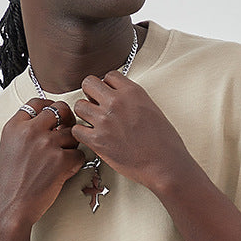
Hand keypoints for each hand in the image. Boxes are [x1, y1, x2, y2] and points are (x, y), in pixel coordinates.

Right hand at [0, 99, 84, 228]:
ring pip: (73, 133)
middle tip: (67, 131)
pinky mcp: (61, 160)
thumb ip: (23, 133)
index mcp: (14, 126)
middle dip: (67, 119)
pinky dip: (76, 164)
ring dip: (71, 145)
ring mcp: (46, 144)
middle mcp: (30, 131)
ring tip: (61, 160)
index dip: (50, 107)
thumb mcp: (7, 149)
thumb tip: (44, 124)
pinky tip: (65, 173)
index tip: (55, 115)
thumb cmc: (9, 184)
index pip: (37, 102)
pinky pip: (79, 154)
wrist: (10, 207)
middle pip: (60, 109)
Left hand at [73, 72, 189, 191]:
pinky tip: (91, 138)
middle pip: (88, 83)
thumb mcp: (152, 109)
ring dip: (85, 114)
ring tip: (94, 124)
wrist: (165, 165)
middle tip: (97, 106)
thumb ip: (133, 100)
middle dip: (90, 94)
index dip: (107, 86)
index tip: (110, 96)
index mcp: (132, 92)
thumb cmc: (164, 142)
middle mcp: (116, 102)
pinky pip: (76, 130)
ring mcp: (104, 121)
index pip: (109, 76)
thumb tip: (122, 100)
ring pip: (79, 106)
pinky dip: (81, 134)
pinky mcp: (97, 140)